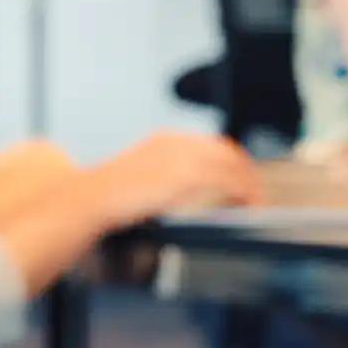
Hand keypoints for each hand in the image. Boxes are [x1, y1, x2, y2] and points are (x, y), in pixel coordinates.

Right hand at [90, 132, 261, 227]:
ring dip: (248, 184)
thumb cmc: (107, 195)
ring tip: (254, 202)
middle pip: (226, 151)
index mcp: (164, 141)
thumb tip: (182, 192)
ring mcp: (183, 158)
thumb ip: (162, 178)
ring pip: (231, 166)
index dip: (229, 160)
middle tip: (254, 191)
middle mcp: (178, 144)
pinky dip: (243, 193)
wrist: (92, 197)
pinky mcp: (187, 177)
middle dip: (244, 170)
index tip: (239, 175)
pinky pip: (227, 182)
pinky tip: (247, 206)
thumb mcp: (138, 177)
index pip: (209, 144)